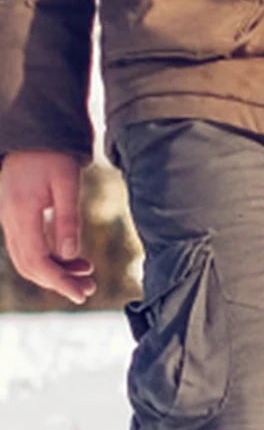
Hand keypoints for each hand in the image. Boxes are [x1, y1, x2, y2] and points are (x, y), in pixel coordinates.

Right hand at [0, 150, 95, 304]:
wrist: (33, 136)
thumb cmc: (53, 157)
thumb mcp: (67, 184)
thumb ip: (68, 219)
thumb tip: (71, 254)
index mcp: (20, 213)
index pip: (37, 260)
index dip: (59, 281)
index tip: (83, 293)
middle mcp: (9, 219)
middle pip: (29, 265)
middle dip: (58, 282)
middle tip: (88, 290)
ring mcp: (9, 220)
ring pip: (27, 259)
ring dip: (55, 272)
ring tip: (87, 276)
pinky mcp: (16, 219)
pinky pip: (28, 248)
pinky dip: (50, 259)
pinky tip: (75, 260)